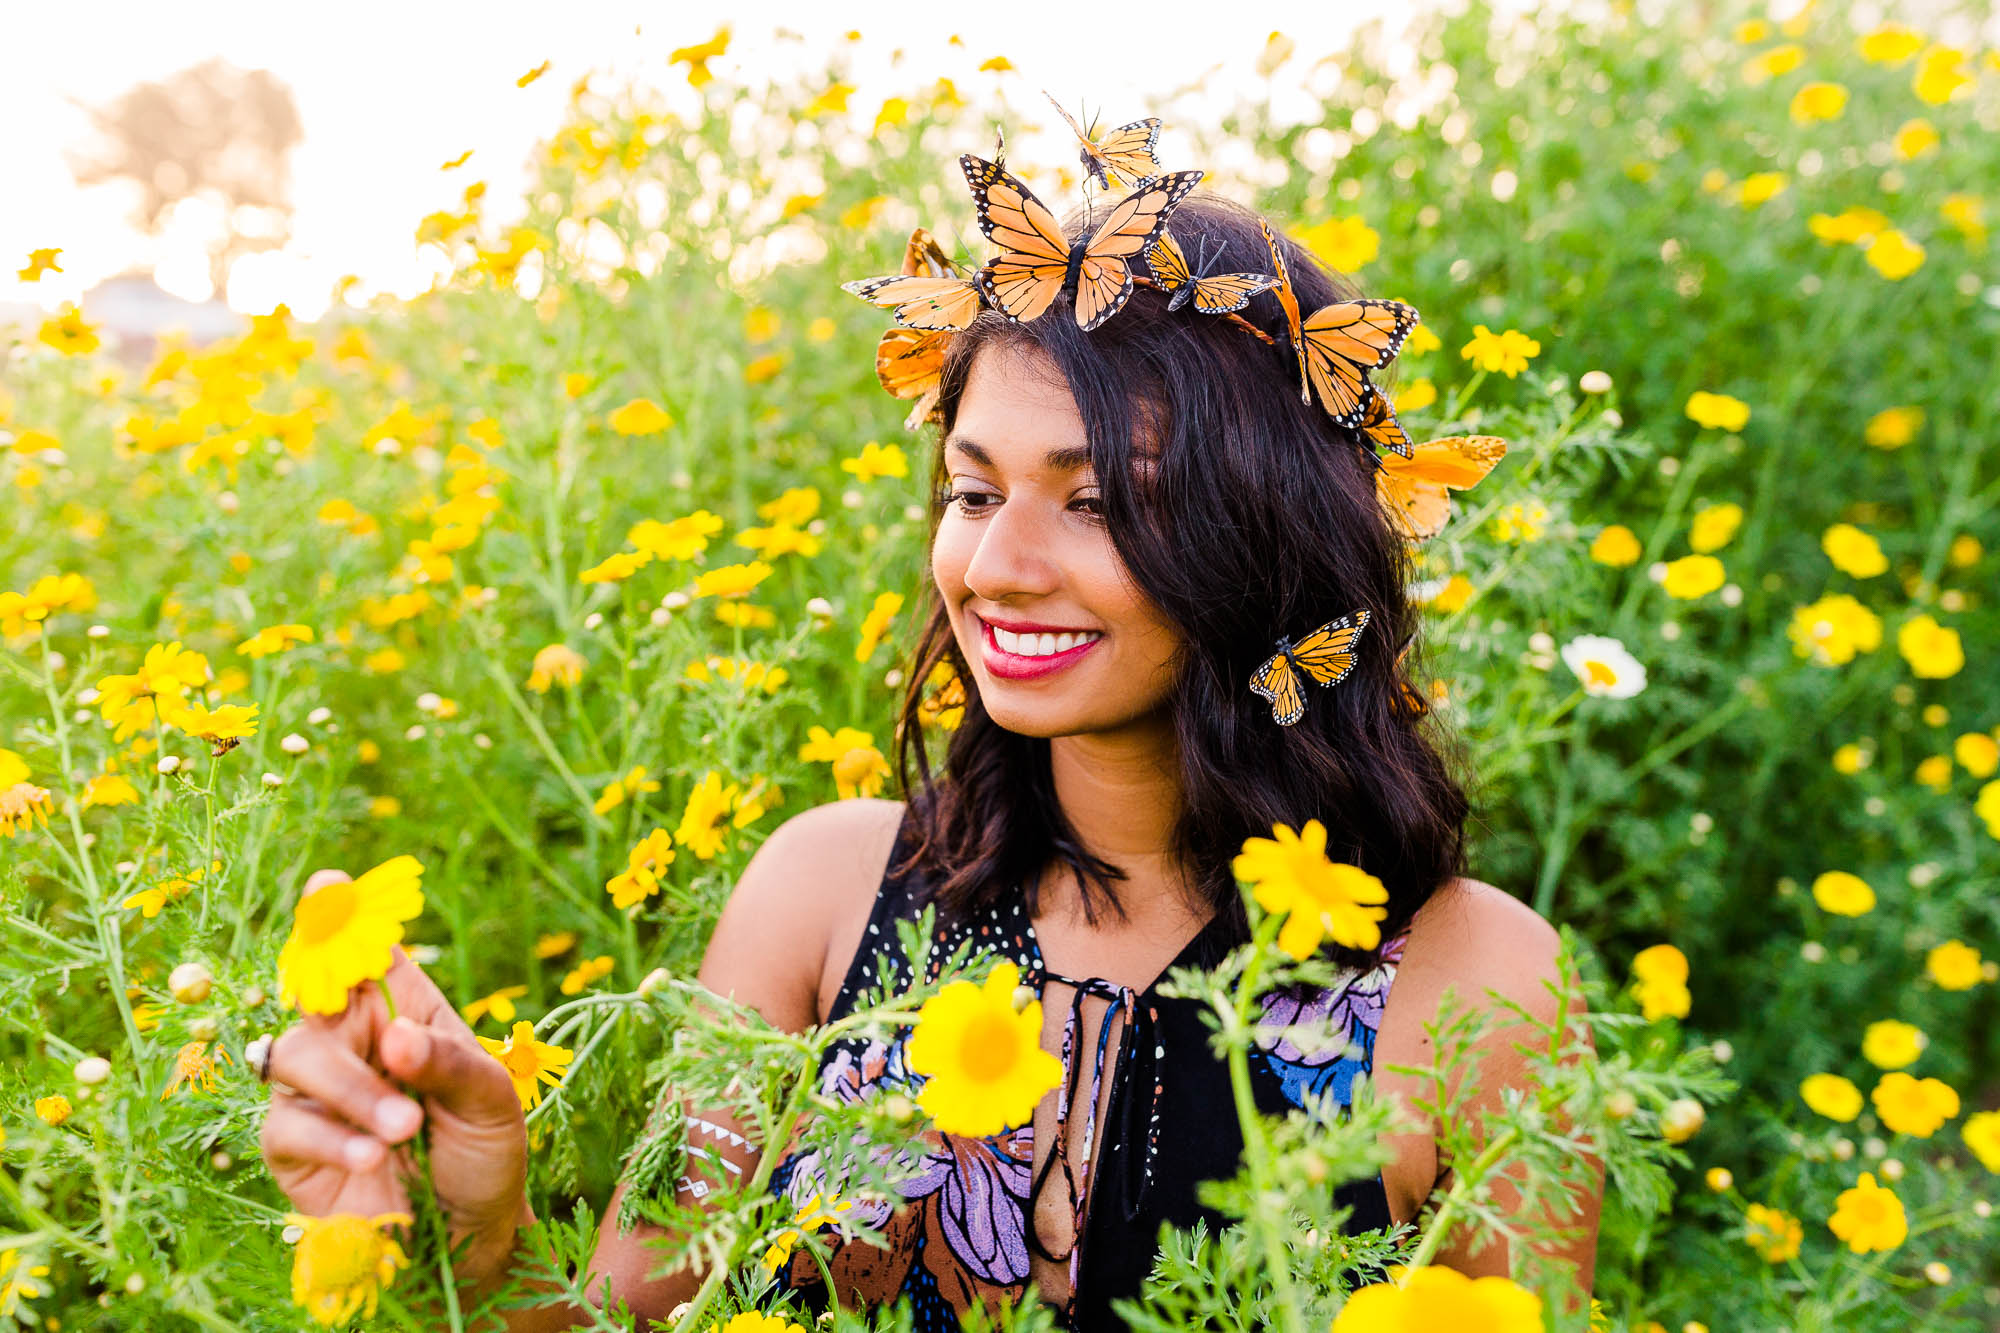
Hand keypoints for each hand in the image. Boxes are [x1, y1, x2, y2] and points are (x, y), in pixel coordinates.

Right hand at [259, 869, 533, 1280]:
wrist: (468, 1240)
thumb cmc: (484, 1155)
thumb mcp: (491, 1101)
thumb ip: (448, 1063)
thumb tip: (395, 1036)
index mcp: (407, 1010)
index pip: (368, 948)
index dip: (341, 913)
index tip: (327, 881)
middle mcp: (354, 1039)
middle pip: (315, 989)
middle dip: (332, 1000)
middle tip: (386, 1039)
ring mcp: (317, 1089)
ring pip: (297, 1053)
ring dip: (352, 1091)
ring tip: (404, 1131)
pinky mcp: (292, 1144)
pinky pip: (287, 1123)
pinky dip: (333, 1139)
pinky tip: (374, 1159)